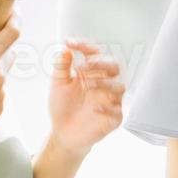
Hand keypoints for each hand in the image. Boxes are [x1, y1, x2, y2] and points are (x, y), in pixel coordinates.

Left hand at [47, 39, 123, 155]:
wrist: (62, 133)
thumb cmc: (62, 107)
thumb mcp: (58, 84)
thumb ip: (61, 66)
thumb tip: (65, 48)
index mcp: (91, 72)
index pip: (95, 54)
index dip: (85, 46)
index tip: (70, 43)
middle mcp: (104, 83)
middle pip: (113, 66)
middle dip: (99, 63)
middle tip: (80, 67)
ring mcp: (110, 100)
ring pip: (120, 86)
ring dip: (105, 83)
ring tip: (88, 85)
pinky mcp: (113, 118)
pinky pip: (117, 111)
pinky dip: (107, 108)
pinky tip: (94, 108)